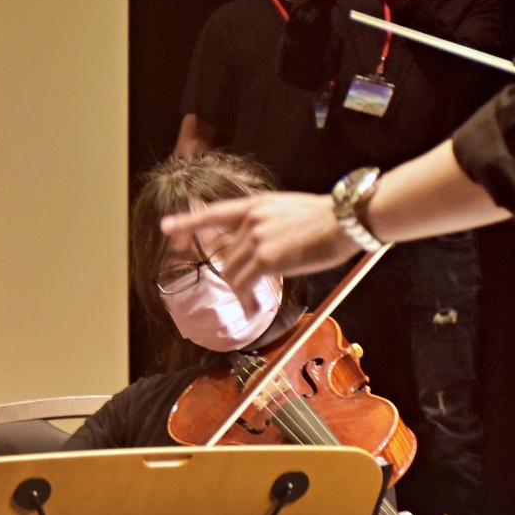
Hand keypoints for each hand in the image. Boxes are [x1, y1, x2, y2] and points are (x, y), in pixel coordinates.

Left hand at [166, 192, 359, 306]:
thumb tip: (266, 250)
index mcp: (258, 204)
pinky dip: (246, 302)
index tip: (166, 227)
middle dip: (235, 278)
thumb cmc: (333, 218)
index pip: (216, 213)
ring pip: (232, 273)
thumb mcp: (294, 212)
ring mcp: (256, 237)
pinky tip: (254, 310)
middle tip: (248, 295)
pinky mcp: (265, 258)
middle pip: (227, 256)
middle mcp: (251, 219)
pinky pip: (244, 286)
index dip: (189, 221)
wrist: (348, 218)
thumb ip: (272, 226)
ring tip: (252, 305)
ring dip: (240, 293)